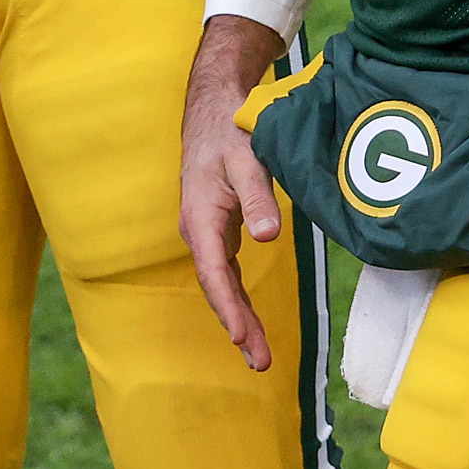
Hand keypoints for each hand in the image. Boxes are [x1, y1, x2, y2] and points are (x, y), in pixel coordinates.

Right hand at [180, 14, 290, 371]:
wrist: (215, 107)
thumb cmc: (230, 131)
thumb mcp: (246, 159)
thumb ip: (257, 197)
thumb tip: (268, 237)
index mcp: (200, 218)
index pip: (214, 272)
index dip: (229, 306)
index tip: (244, 336)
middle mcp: (200, 230)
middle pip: (218, 287)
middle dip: (238, 326)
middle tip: (260, 362)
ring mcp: (209, 231)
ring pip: (223, 283)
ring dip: (239, 318)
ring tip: (258, 356)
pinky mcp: (221, 228)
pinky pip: (228, 271)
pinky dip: (238, 297)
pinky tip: (249, 320)